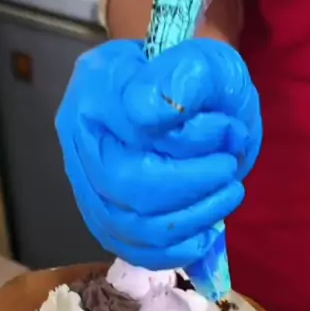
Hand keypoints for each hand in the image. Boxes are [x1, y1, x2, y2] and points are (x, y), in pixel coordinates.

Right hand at [56, 38, 261, 269]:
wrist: (182, 100)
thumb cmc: (192, 78)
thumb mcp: (203, 59)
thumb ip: (186, 76)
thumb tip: (156, 115)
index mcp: (97, 88)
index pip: (135, 129)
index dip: (188, 143)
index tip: (228, 129)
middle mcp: (81, 140)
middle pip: (125, 185)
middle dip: (191, 185)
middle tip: (229, 169)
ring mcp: (88, 186)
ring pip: (130, 224)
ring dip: (191, 218)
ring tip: (228, 194)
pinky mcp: (105, 222)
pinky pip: (134, 251)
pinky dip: (176, 251)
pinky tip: (206, 232)